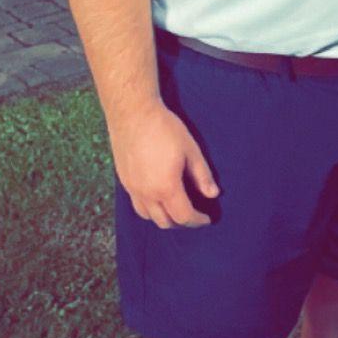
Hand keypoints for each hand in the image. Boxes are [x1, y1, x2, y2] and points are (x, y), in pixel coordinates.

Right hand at [109, 103, 219, 228]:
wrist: (133, 113)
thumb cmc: (164, 129)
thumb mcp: (191, 150)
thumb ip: (202, 176)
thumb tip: (213, 194)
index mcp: (166, 187)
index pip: (184, 216)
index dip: (197, 221)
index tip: (207, 219)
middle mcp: (147, 194)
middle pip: (165, 222)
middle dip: (182, 223)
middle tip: (194, 215)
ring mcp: (132, 189)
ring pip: (148, 217)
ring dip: (164, 218)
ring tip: (177, 209)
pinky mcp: (124, 182)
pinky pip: (137, 206)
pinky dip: (150, 210)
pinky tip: (159, 199)